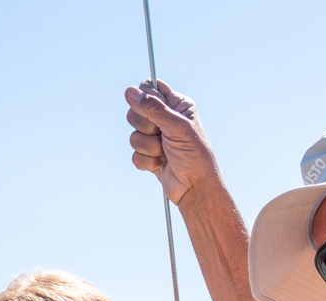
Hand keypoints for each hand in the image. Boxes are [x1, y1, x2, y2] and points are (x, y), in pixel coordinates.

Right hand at [125, 80, 218, 205]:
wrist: (195, 187)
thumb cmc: (194, 155)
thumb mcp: (176, 126)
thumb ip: (153, 108)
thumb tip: (130, 91)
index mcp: (176, 104)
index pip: (149, 87)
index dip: (146, 98)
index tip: (154, 111)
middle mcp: (164, 118)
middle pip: (135, 111)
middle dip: (147, 128)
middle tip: (163, 135)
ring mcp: (155, 138)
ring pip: (133, 135)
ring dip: (149, 147)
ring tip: (166, 153)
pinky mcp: (148, 156)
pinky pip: (134, 154)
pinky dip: (147, 161)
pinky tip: (161, 164)